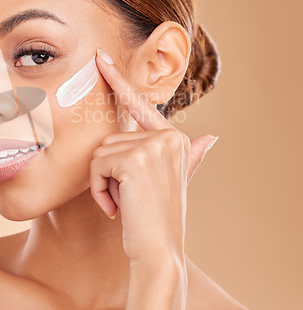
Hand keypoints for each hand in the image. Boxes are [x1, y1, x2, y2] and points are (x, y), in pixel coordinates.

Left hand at [90, 48, 217, 261]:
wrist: (160, 252)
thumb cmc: (158, 218)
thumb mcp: (174, 182)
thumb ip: (190, 157)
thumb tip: (211, 139)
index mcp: (174, 138)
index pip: (138, 104)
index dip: (117, 80)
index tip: (99, 58)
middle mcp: (167, 136)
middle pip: (109, 139)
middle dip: (107, 172)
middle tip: (124, 198)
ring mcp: (153, 145)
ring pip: (100, 152)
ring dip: (101, 182)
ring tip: (122, 203)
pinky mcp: (134, 158)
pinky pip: (97, 165)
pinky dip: (98, 189)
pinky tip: (115, 207)